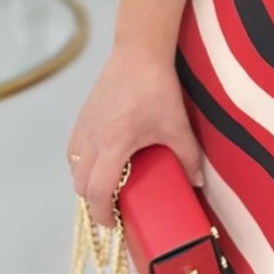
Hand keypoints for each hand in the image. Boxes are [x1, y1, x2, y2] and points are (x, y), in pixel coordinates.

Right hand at [66, 43, 203, 227]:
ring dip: (87, 182)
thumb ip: (188, 156)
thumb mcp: (176, 124)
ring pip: (74, 167)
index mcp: (113, 146)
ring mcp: (84, 126)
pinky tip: (100, 160)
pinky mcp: (83, 114)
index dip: (104, 215)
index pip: (97, 193)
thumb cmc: (158, 86)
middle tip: (114, 208)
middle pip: (81, 186)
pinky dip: (82, 163)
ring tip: (108, 184)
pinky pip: (74, 149)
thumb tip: (198, 182)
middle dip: (94, 203)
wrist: (139, 49)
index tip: (116, 223)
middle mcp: (92, 139)